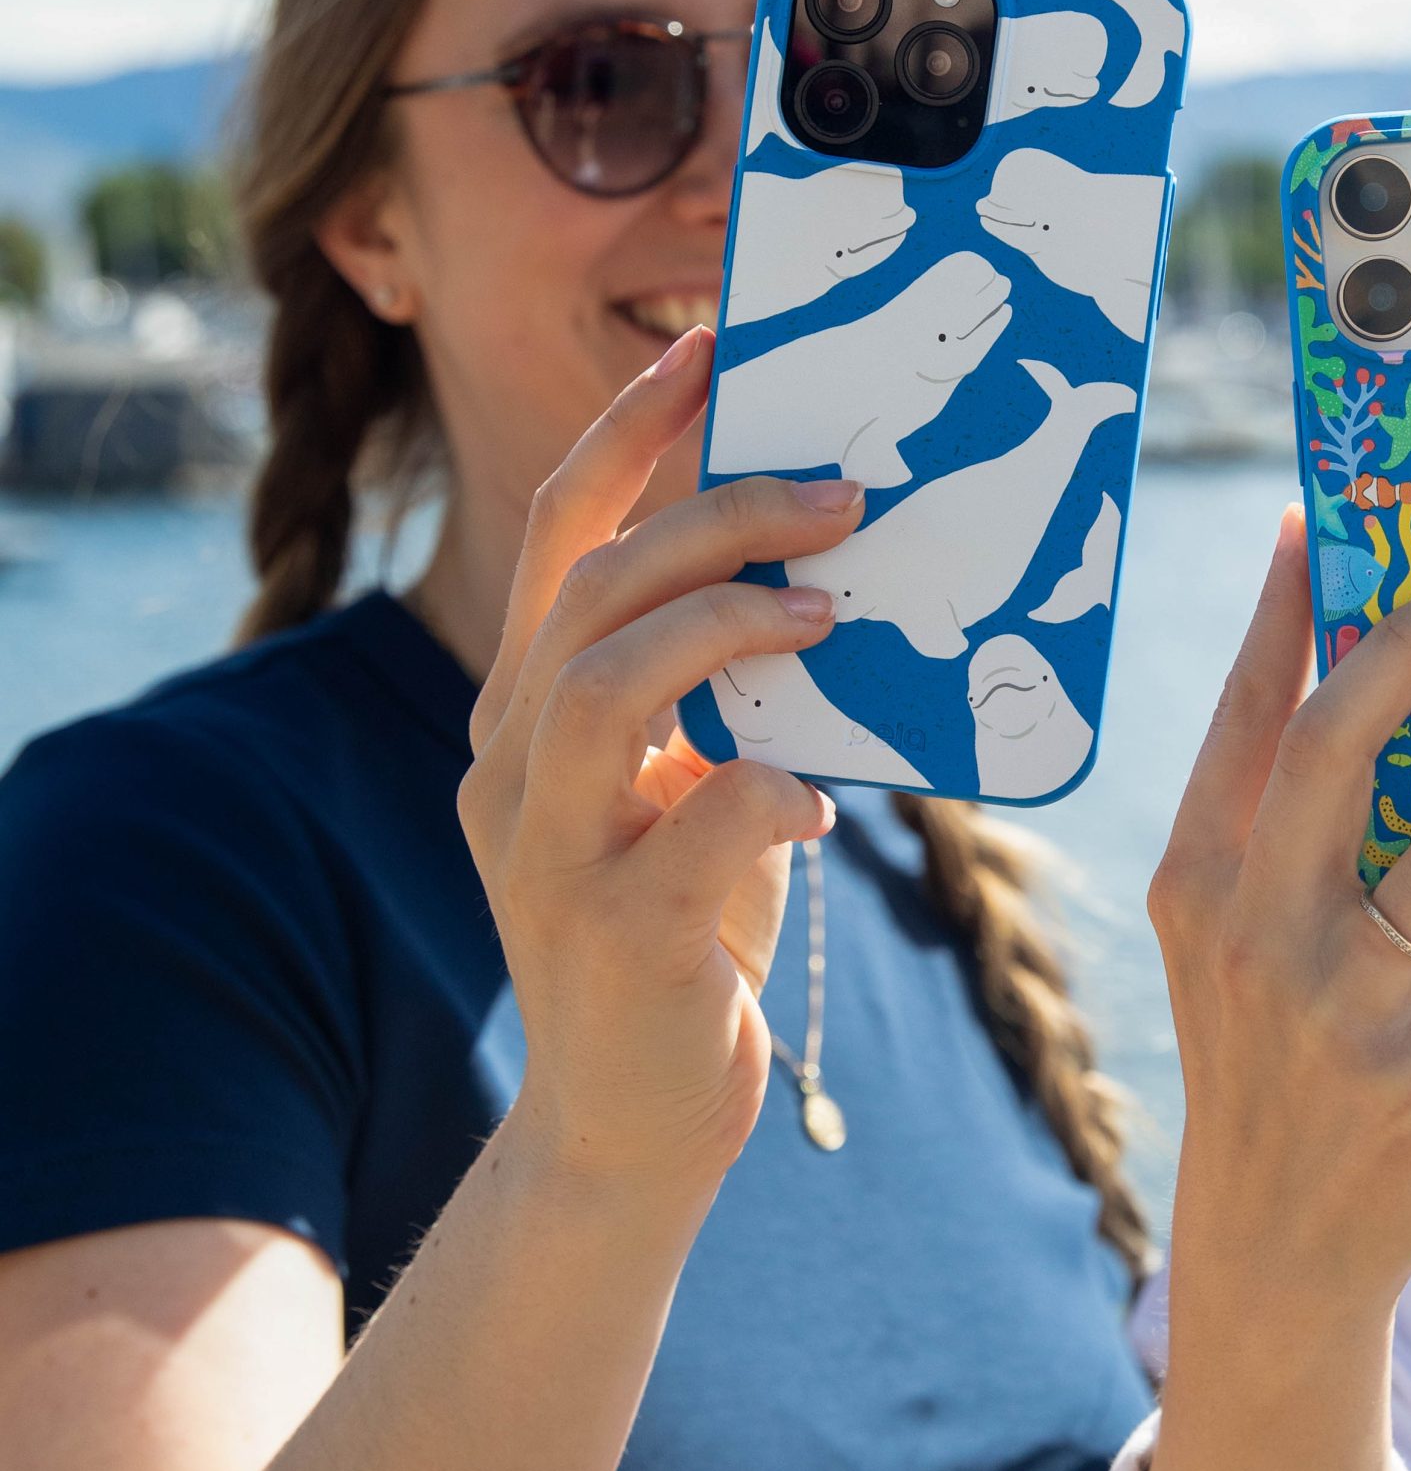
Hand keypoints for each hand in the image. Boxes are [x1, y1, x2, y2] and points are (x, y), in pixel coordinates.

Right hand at [458, 326, 866, 1196]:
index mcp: (528, 710)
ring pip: (605, 686)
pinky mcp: (611, 934)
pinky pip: (698, 827)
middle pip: (590, 592)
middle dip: (716, 518)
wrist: (632, 1123)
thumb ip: (729, 697)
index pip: (565, 538)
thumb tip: (835, 581)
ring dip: (727, 627)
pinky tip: (823, 810)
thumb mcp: (693, 791)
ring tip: (829, 614)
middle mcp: (509, 764)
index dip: (635, 434)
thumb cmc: (684, 931)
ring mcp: (546, 852)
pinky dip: (772, 797)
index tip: (714, 347)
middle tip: (840, 491)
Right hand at [1150, 510, 1410, 1335]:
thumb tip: (1378, 709)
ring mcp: (1332, 1011)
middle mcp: (1253, 933)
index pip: (1241, 724)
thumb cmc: (1266, 1067)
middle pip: (1332, 751)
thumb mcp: (1236, 951)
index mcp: (1200, 884)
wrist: (1268, 1252)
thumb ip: (1285, 846)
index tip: (1314, 526)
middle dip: (1408, 651)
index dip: (1277, 619)